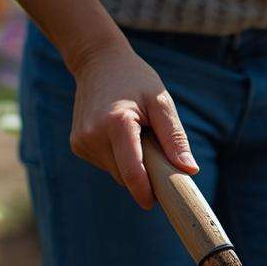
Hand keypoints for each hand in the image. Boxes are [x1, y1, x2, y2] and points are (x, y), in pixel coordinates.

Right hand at [68, 43, 197, 208]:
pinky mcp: (77, 144)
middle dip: (144, 173)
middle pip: (125, 175)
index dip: (146, 192)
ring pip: (115, 172)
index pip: (132, 172)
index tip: (157, 203)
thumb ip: (174, 137)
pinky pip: (106, 164)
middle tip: (155, 149)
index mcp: (116, 123)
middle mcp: (93, 135)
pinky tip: (119, 134)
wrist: (98, 62)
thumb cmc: (136, 80)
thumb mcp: (161, 103)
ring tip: (135, 134)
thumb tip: (189, 170)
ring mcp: (82, 141)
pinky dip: (118, 158)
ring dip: (131, 164)